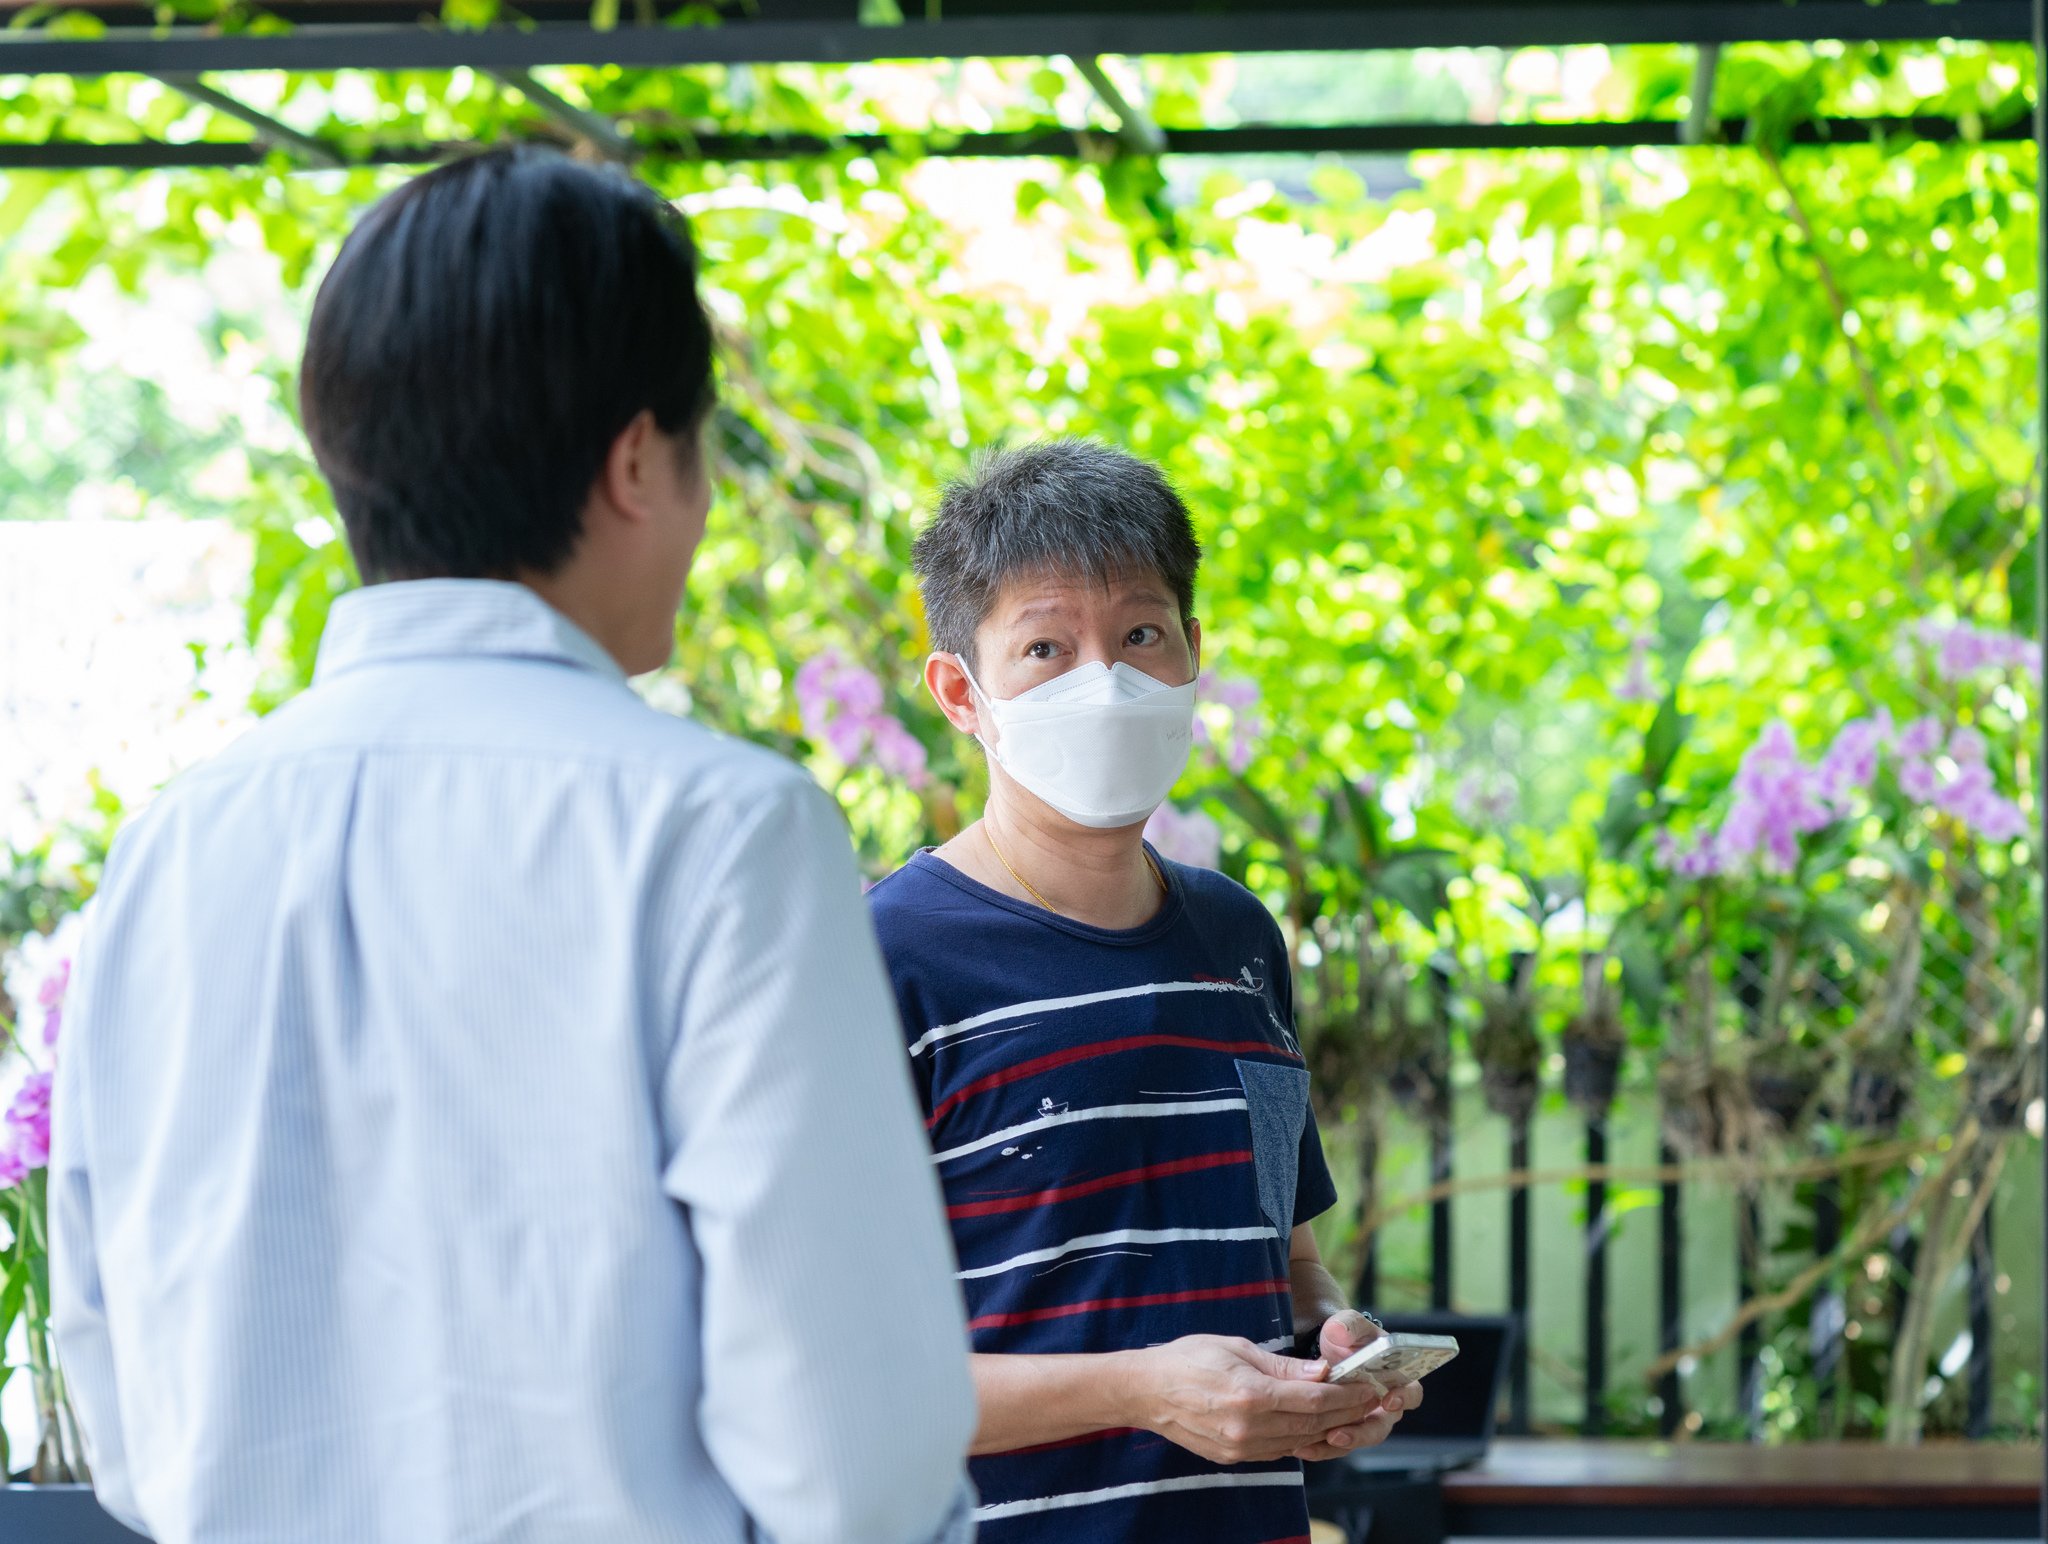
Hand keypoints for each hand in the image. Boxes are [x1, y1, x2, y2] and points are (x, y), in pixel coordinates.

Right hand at [1130, 1335, 1386, 1465]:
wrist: (1146, 1391)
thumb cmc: (1188, 1359)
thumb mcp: (1237, 1347)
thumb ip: (1282, 1365)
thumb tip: (1321, 1372)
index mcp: (1251, 1394)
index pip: (1314, 1399)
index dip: (1348, 1395)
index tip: (1370, 1388)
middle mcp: (1249, 1428)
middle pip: (1313, 1423)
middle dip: (1348, 1412)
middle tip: (1374, 1402)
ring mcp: (1242, 1448)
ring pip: (1301, 1441)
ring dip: (1330, 1428)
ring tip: (1353, 1414)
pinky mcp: (1235, 1457)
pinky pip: (1281, 1450)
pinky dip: (1303, 1438)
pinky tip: (1318, 1426)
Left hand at [1290, 1313, 1424, 1461]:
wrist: (1326, 1352)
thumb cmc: (1346, 1337)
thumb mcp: (1347, 1325)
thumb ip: (1348, 1325)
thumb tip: (1340, 1330)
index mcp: (1396, 1377)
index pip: (1412, 1393)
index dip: (1404, 1399)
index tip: (1389, 1400)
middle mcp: (1384, 1403)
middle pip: (1383, 1425)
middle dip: (1363, 1432)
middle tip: (1342, 1433)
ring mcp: (1364, 1418)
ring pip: (1359, 1438)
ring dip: (1341, 1443)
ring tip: (1324, 1439)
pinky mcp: (1344, 1428)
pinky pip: (1337, 1445)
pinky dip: (1321, 1448)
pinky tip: (1302, 1447)